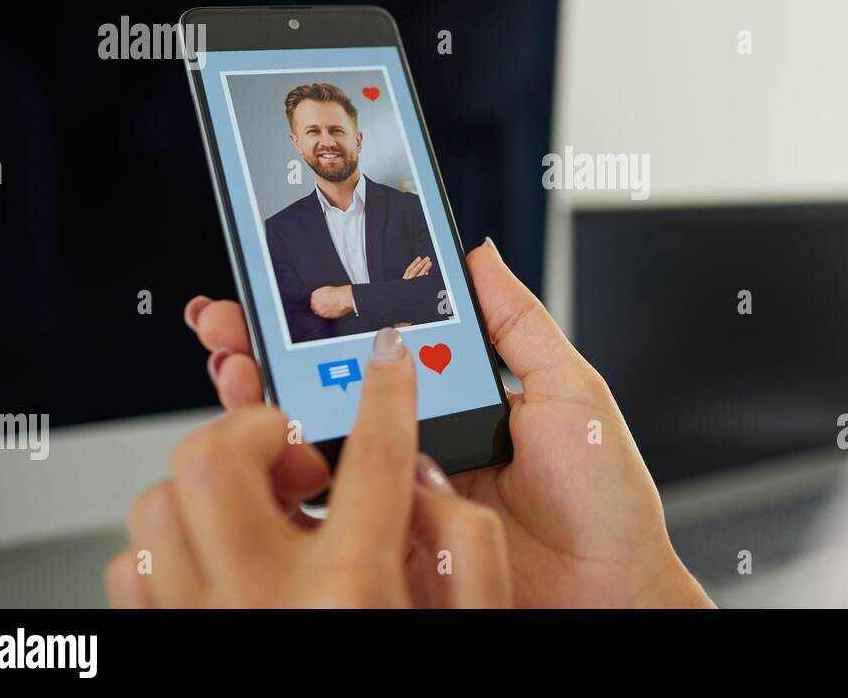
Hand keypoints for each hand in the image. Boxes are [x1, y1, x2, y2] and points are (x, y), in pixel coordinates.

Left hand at [106, 329, 510, 607]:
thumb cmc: (402, 694)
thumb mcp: (473, 627)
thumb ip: (469, 548)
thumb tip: (425, 478)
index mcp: (355, 595)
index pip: (373, 453)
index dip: (387, 388)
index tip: (388, 357)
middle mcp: (267, 604)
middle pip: (218, 457)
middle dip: (260, 429)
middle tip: (302, 459)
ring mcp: (203, 626)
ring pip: (163, 500)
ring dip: (214, 486)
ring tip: (266, 512)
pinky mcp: (166, 644)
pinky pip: (136, 563)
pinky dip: (175, 543)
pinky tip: (227, 562)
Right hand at [185, 240, 711, 607]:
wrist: (615, 594)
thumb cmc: (604, 501)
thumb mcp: (570, 393)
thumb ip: (518, 325)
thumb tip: (478, 253)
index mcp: (455, 400)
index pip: (379, 347)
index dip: (330, 316)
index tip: (287, 282)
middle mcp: (417, 443)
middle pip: (328, 389)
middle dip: (270, 350)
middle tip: (232, 321)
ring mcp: (398, 494)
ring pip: (312, 443)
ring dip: (262, 403)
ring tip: (237, 364)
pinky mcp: (389, 543)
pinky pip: (330, 509)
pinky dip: (288, 477)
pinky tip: (272, 443)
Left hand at [309, 284, 353, 318]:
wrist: (343, 299)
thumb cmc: (338, 293)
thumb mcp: (327, 289)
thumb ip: (321, 294)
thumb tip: (322, 297)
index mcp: (314, 295)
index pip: (313, 299)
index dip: (318, 301)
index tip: (321, 301)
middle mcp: (315, 303)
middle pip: (314, 306)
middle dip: (319, 306)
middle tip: (325, 304)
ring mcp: (319, 310)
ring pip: (319, 312)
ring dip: (322, 310)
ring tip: (330, 307)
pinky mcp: (324, 316)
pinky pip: (324, 316)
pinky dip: (327, 314)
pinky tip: (332, 310)